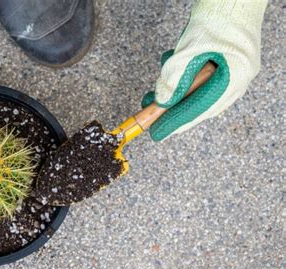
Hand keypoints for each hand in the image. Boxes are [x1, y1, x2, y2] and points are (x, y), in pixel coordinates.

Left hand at [142, 0, 266, 140]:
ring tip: (157, 89)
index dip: (175, 123)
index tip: (156, 133)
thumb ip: (174, 78)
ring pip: (198, 93)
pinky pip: (200, 80)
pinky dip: (183, 77)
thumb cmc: (220, 17)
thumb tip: (162, 101)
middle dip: (172, 108)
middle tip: (150, 112)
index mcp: (234, 81)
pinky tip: (172, 66)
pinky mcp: (225, 64)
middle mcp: (236, 81)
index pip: (198, 111)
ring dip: (175, 91)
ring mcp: (232, 72)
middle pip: (199, 105)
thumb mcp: (190, 50)